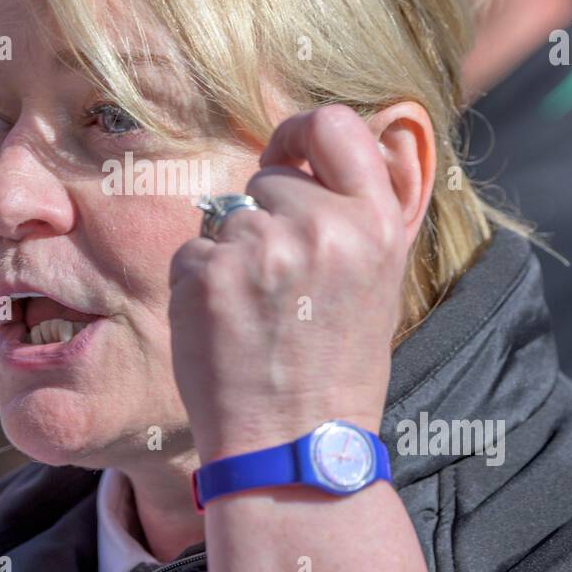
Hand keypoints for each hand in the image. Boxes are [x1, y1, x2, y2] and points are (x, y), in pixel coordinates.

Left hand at [168, 105, 417, 462]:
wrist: (295, 446)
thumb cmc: (335, 368)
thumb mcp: (377, 282)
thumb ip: (356, 213)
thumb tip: (322, 144)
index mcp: (377, 225)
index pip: (335, 124)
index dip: (301, 133)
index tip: (285, 153)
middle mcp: (323, 227)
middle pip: (268, 181)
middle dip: (265, 220)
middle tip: (279, 288)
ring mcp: (261, 249)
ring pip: (226, 219)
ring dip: (231, 256)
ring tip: (256, 316)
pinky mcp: (208, 272)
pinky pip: (193, 251)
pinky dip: (199, 285)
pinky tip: (226, 328)